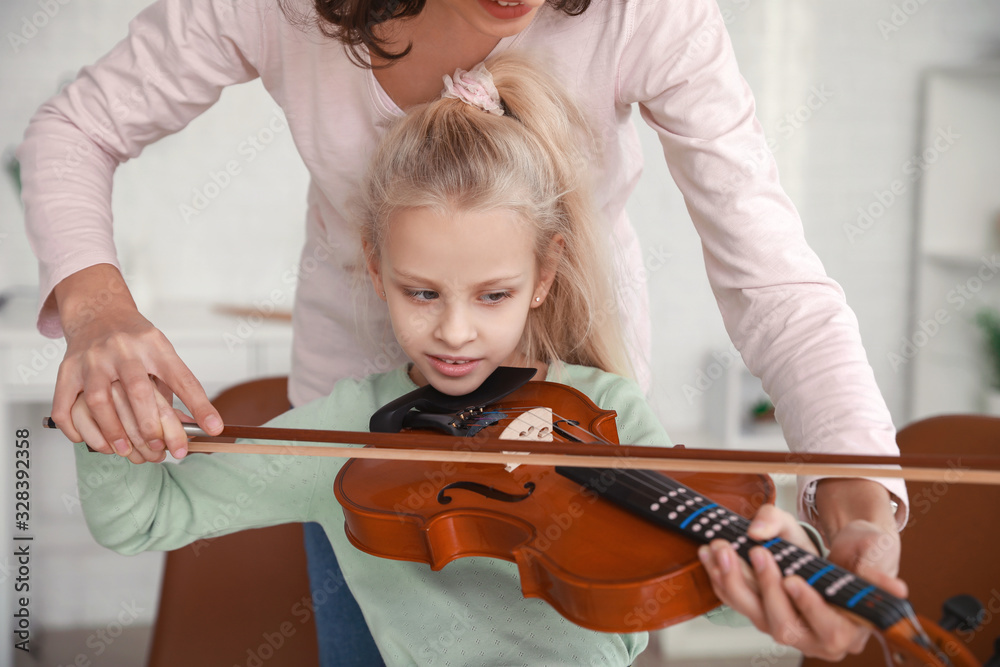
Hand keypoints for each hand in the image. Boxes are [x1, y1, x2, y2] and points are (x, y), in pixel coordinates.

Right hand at [50, 265, 222, 459]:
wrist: (99, 311)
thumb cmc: (136, 341)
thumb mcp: (162, 354)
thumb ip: (175, 388)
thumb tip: (197, 427)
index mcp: (155, 345)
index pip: (182, 378)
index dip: (200, 405)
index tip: (215, 428)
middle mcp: (123, 350)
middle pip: (138, 390)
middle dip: (150, 425)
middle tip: (160, 450)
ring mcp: (93, 359)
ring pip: (99, 400)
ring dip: (113, 431)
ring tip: (125, 451)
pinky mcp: (68, 370)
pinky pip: (65, 404)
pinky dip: (75, 428)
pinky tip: (89, 440)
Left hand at [698, 504, 907, 660]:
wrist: (847, 548)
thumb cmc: (864, 552)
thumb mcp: (871, 545)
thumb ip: (869, 559)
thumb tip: (872, 577)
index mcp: (849, 628)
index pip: (828, 629)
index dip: (810, 607)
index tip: (794, 580)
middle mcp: (815, 636)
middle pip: (784, 625)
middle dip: (766, 588)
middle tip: (758, 552)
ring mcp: (785, 625)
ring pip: (754, 614)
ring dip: (734, 581)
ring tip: (723, 549)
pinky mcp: (763, 610)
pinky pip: (737, 600)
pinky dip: (721, 577)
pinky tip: (710, 554)